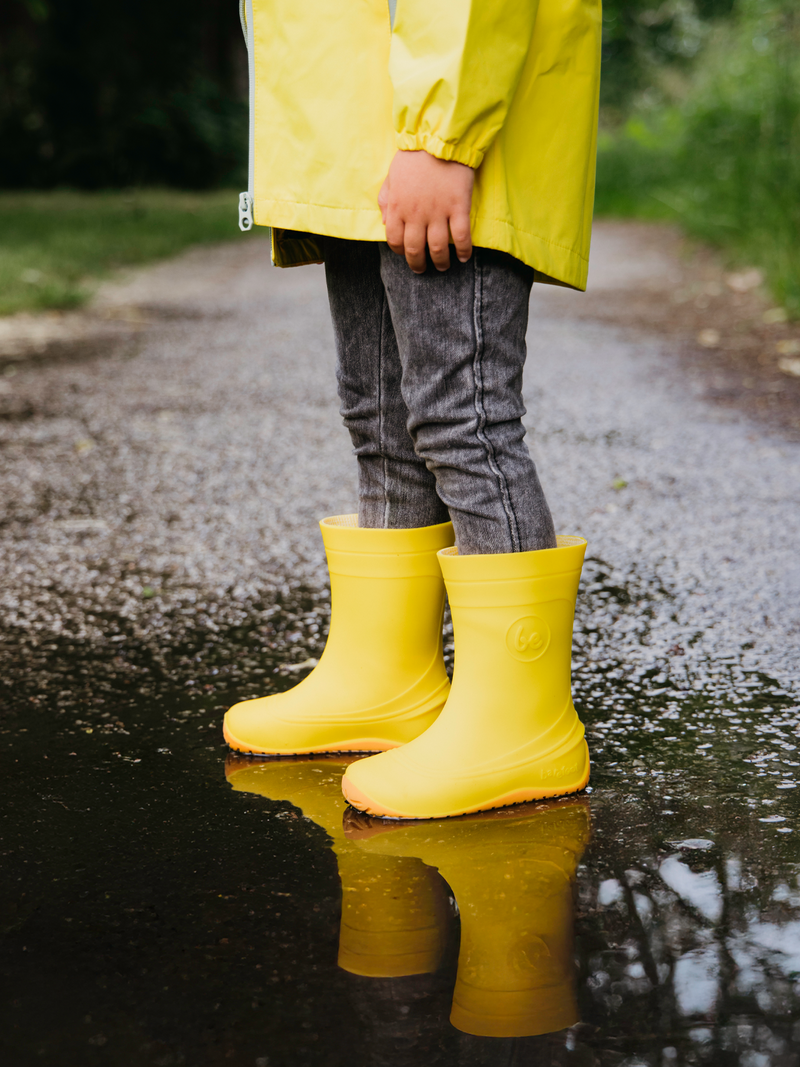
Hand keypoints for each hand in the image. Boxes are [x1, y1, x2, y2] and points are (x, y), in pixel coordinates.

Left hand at [378, 150, 473, 272]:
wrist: (439, 137)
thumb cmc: (414, 156)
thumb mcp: (391, 177)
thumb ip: (385, 200)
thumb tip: (384, 222)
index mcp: (397, 208)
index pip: (395, 240)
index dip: (400, 251)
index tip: (407, 252)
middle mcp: (416, 215)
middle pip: (415, 250)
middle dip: (418, 264)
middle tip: (422, 269)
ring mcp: (438, 212)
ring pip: (438, 248)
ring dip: (440, 262)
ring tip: (442, 266)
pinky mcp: (458, 207)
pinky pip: (462, 237)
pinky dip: (464, 250)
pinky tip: (464, 257)